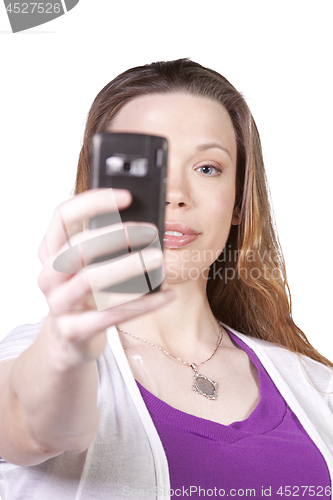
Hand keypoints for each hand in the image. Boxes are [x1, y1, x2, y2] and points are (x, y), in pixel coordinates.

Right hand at [37, 188, 173, 364]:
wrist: (67, 341)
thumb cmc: (83, 293)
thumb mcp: (85, 266)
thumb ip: (102, 244)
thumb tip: (144, 223)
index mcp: (50, 252)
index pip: (63, 216)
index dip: (93, 201)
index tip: (127, 196)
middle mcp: (49, 275)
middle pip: (78, 247)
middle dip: (116, 234)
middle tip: (150, 231)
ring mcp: (58, 305)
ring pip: (90, 280)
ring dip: (127, 266)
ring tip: (158, 258)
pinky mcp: (73, 330)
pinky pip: (111, 315)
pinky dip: (143, 304)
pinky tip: (168, 294)